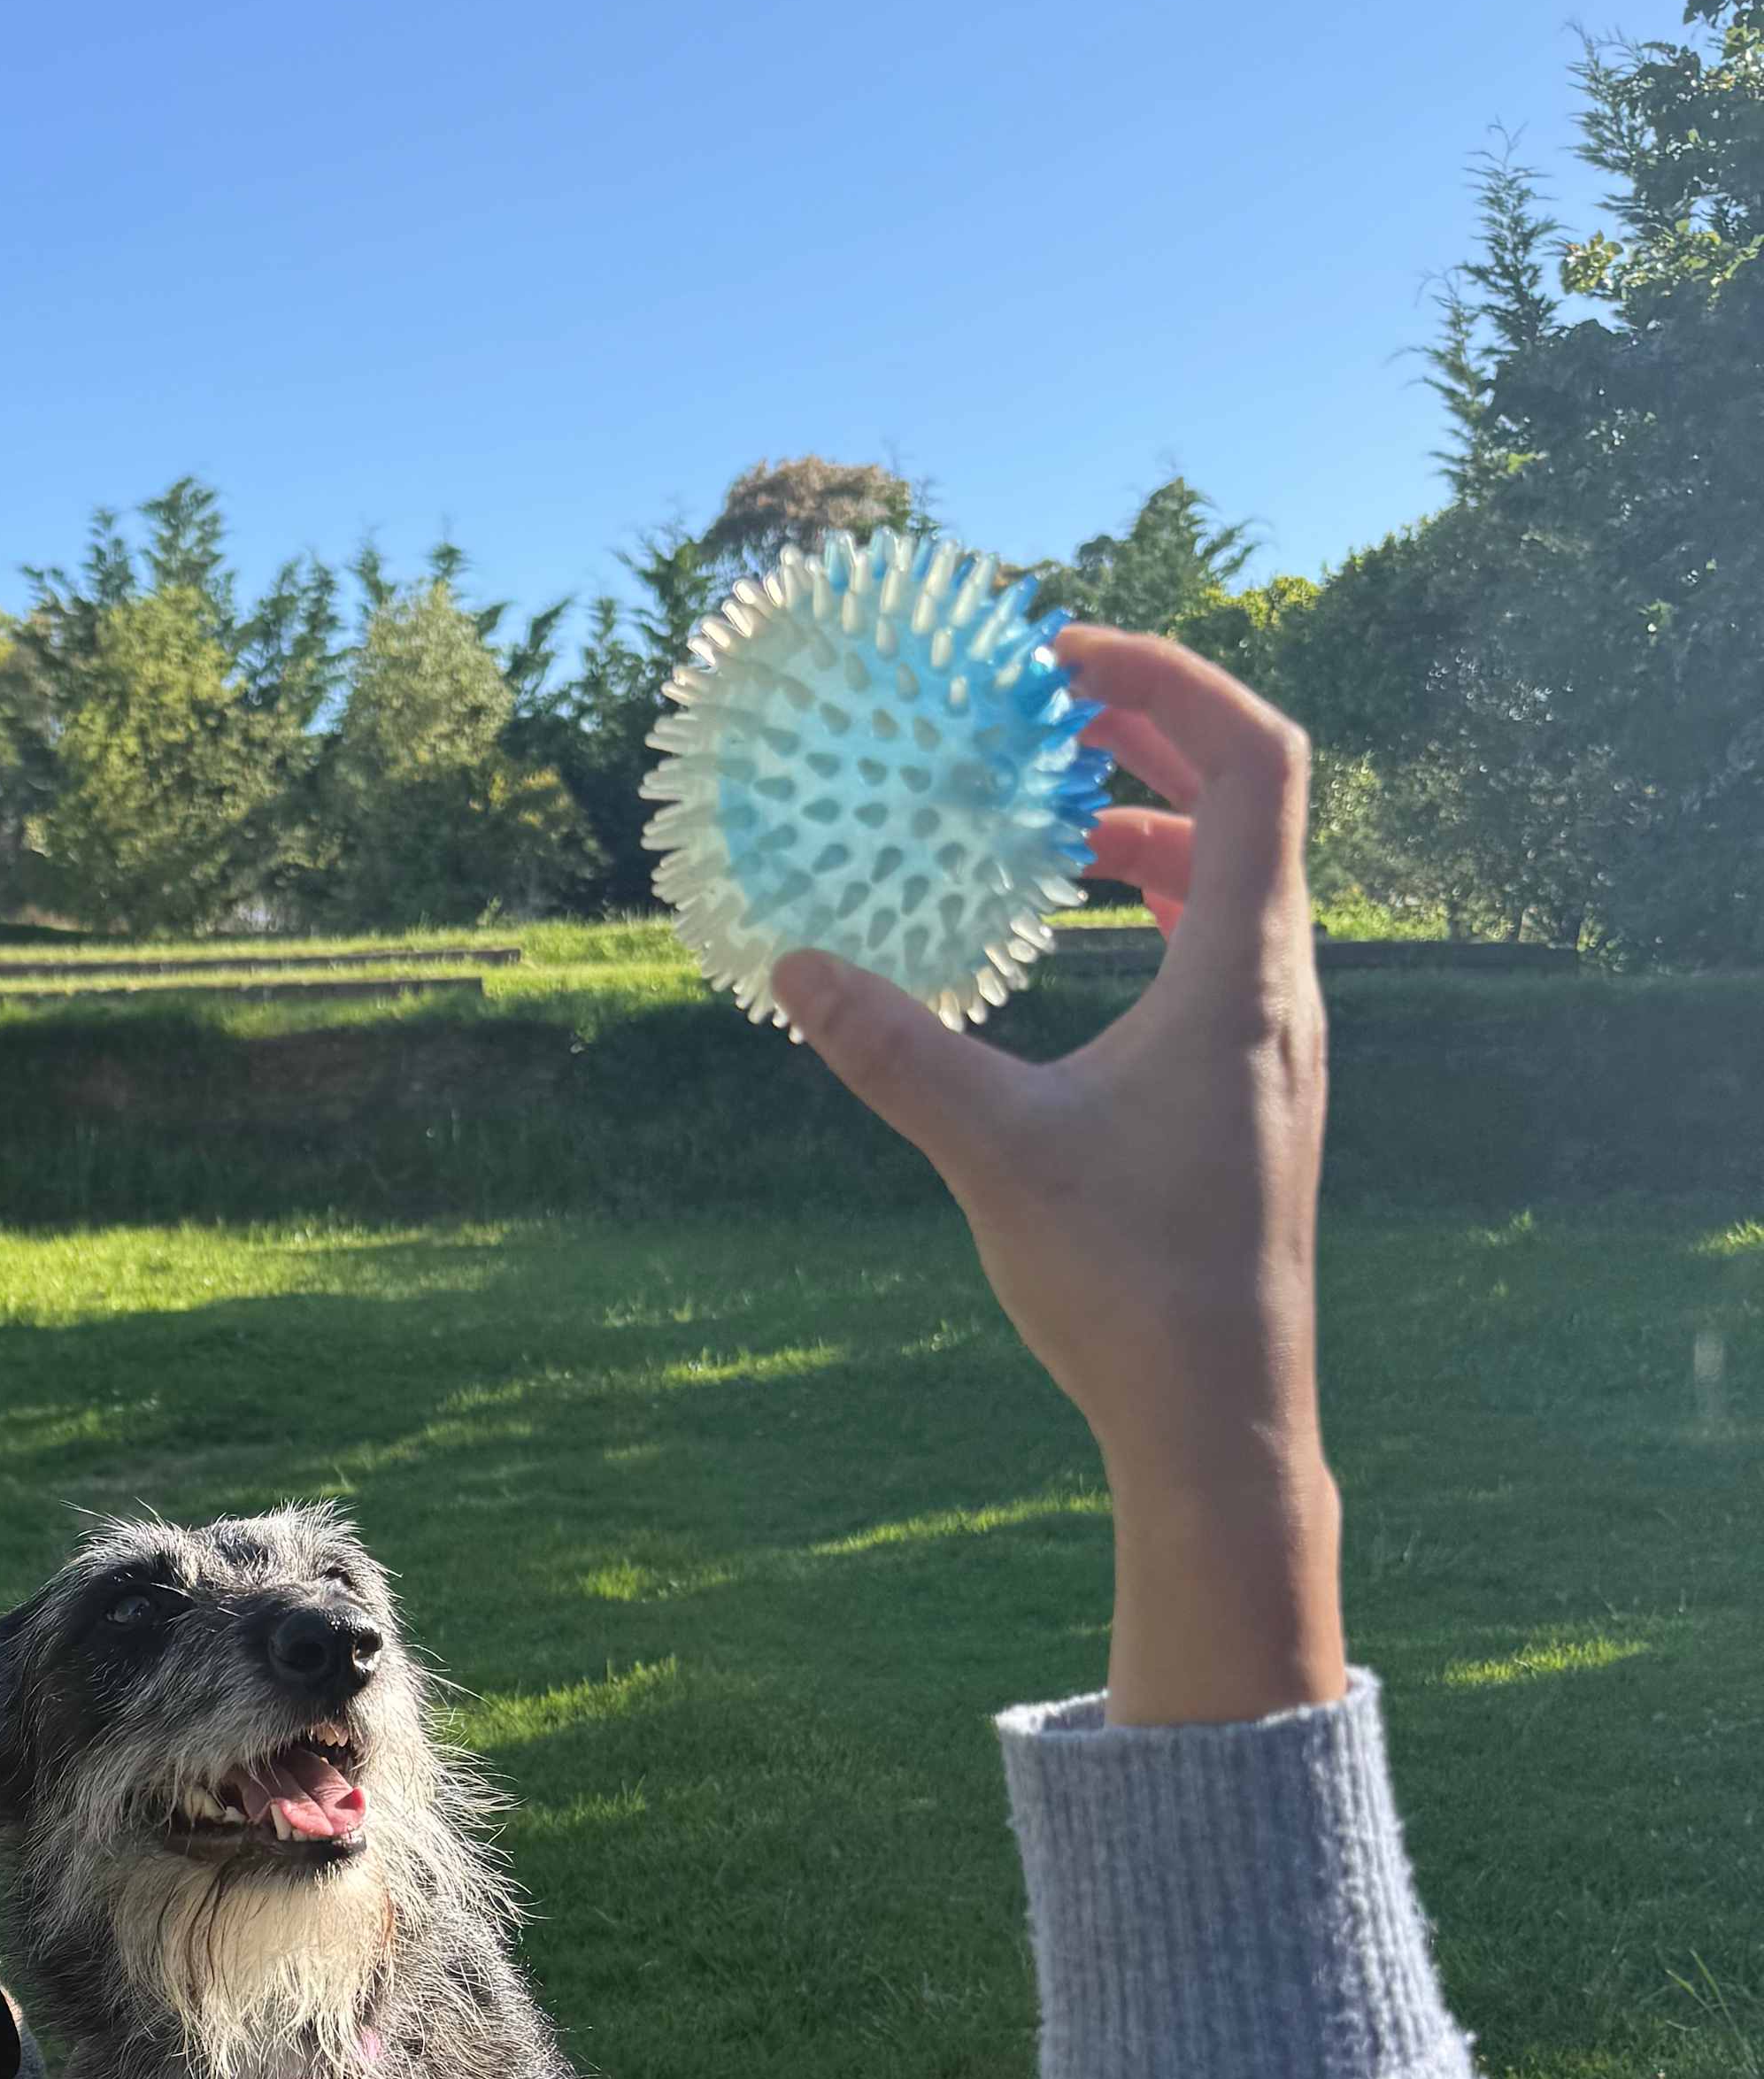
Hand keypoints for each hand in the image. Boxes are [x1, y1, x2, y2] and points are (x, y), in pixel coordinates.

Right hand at [769, 623, 1345, 1729]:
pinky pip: (1215, 943)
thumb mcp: (992, 1150)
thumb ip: (894, 1050)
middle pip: (1248, 797)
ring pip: (1235, 874)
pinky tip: (1074, 931)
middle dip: (1148, 728)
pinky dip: (1151, 900)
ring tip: (1049, 809)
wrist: (1219, 1416)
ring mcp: (1274, 1038)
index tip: (1062, 663)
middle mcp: (1282, 986)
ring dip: (1149, 817)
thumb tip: (795, 963)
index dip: (1171, 677)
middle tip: (1041, 707)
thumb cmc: (1130, 1284)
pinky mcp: (1251, 1087)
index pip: (1255, 757)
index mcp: (1244, 971)